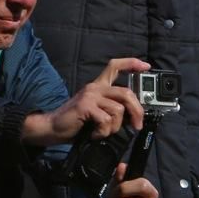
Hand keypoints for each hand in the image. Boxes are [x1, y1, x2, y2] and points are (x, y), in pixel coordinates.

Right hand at [20, 57, 147, 146]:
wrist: (52, 127)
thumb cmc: (75, 122)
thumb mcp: (96, 112)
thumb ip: (112, 109)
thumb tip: (133, 117)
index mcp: (98, 86)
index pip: (115, 66)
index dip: (131, 63)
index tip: (145, 67)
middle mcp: (95, 87)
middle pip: (126, 92)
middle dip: (137, 111)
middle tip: (137, 125)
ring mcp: (90, 96)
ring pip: (118, 109)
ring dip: (115, 127)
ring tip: (103, 132)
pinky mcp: (85, 106)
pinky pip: (106, 120)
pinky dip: (103, 132)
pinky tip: (94, 134)